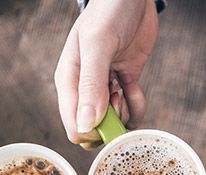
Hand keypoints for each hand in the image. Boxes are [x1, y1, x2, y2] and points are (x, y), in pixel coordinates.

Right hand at [55, 0, 157, 147]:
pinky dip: (136, 104)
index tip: (110, 111)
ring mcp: (104, 90)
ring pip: (114, 124)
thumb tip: (85, 125)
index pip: (74, 127)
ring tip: (125, 83)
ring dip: (126, 110)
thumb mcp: (98, 44)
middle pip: (95, 131)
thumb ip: (91, 84)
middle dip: (112, 123)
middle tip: (118, 95)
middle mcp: (83, 91)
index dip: (94, 131)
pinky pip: (130, 112)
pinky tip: (133, 82)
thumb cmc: (109, 12)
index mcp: (68, 82)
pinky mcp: (123, 86)